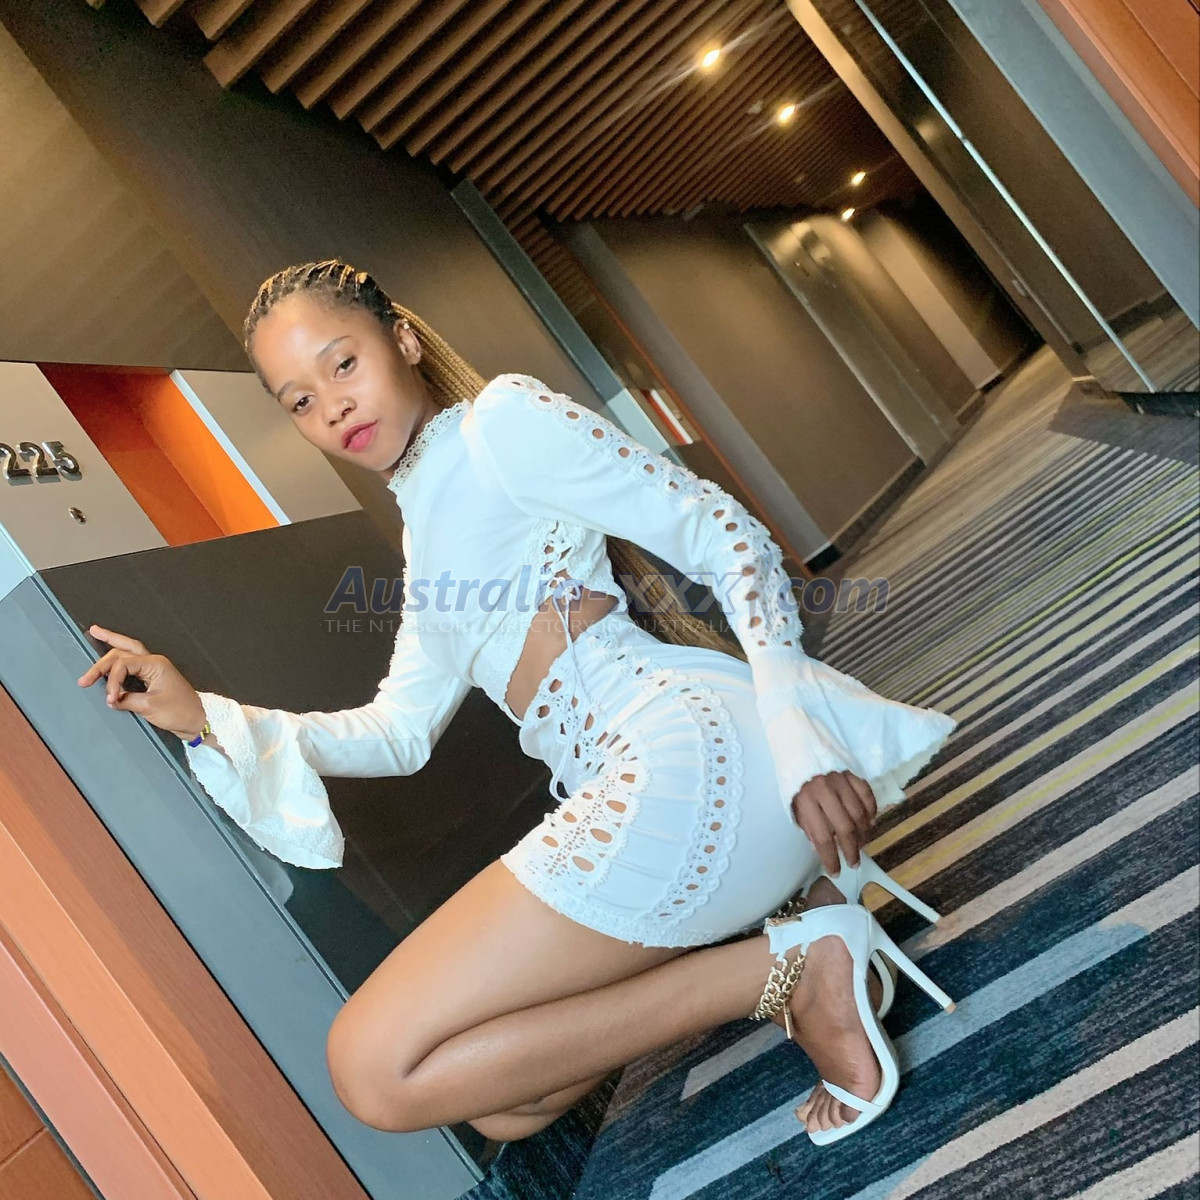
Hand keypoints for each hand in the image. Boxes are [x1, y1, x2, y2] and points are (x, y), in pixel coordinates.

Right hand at [76, 624, 206, 739]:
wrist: (197, 720)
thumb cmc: (180, 711)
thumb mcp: (150, 706)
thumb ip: (126, 700)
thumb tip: (111, 699)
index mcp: (155, 664)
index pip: (123, 664)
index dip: (112, 681)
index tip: (110, 698)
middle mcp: (154, 662)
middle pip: (123, 650)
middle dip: (102, 659)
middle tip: (85, 672)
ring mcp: (154, 669)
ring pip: (128, 652)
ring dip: (111, 647)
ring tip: (95, 634)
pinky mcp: (152, 678)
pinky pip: (131, 665)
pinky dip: (118, 661)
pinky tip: (110, 657)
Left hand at [791, 770, 876, 875]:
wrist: (799, 744)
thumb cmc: (794, 779)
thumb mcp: (793, 803)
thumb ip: (807, 825)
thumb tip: (822, 849)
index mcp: (806, 800)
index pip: (822, 837)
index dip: (830, 857)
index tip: (835, 871)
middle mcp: (825, 790)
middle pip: (845, 827)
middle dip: (851, 850)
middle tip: (854, 862)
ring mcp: (841, 780)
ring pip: (859, 813)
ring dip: (863, 834)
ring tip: (861, 844)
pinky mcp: (853, 772)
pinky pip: (867, 795)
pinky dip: (872, 811)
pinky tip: (870, 822)